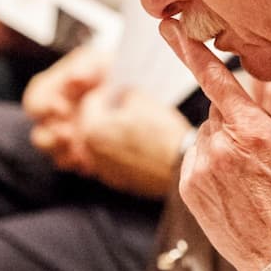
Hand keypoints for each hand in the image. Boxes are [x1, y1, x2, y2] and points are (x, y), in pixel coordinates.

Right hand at [24, 47, 112, 168]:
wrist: (132, 89)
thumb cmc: (108, 70)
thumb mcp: (98, 61)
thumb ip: (85, 65)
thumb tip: (75, 77)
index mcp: (52, 94)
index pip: (35, 102)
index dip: (42, 107)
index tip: (61, 108)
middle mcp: (56, 119)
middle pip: (40, 136)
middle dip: (51, 139)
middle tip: (68, 136)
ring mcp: (67, 138)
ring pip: (55, 154)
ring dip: (65, 155)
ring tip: (80, 154)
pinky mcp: (82, 153)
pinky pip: (75, 166)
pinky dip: (82, 164)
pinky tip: (92, 162)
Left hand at [71, 87, 190, 196]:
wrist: (179, 168)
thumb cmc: (160, 134)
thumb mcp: (142, 101)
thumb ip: (124, 93)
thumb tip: (121, 94)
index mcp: (91, 129)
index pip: (91, 101)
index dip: (107, 91)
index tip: (118, 90)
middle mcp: (91, 152)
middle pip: (94, 124)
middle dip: (108, 113)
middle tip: (128, 106)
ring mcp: (104, 169)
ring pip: (104, 142)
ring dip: (115, 132)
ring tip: (137, 126)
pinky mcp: (119, 181)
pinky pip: (115, 158)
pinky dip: (124, 150)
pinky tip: (142, 145)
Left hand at [162, 19, 270, 270]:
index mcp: (250, 130)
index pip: (215, 78)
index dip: (191, 49)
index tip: (169, 27)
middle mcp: (218, 146)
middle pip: (221, 109)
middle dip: (239, 116)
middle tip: (265, 144)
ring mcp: (199, 168)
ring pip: (209, 134)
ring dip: (227, 141)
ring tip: (253, 172)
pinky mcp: (187, 187)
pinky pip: (197, 158)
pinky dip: (213, 161)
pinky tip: (236, 183)